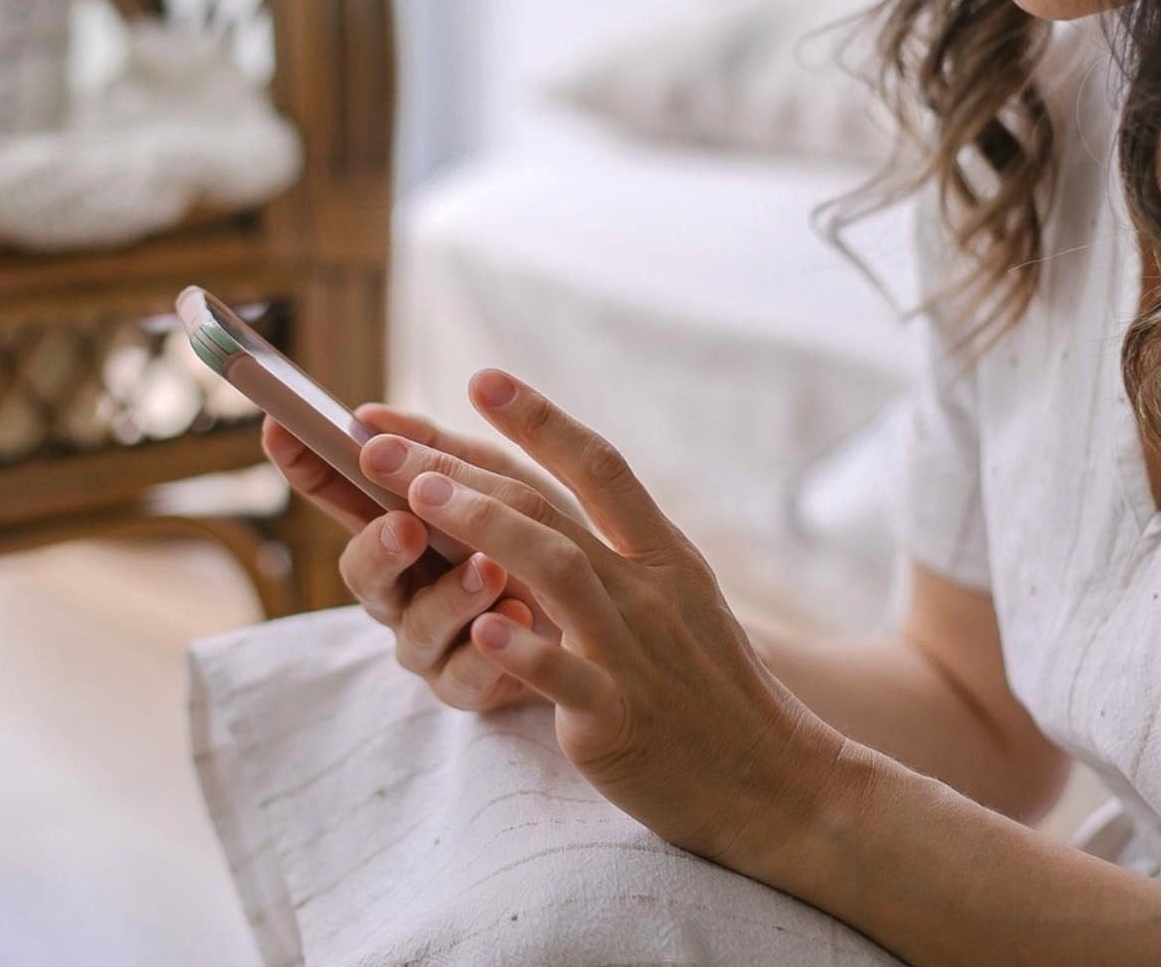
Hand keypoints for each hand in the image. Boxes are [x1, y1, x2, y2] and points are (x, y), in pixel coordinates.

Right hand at [262, 404, 568, 711]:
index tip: (280, 426)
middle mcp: (403, 592)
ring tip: (490, 569)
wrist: (603, 619)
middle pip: (362, 575)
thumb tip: (369, 416)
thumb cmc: (543, 538)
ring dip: (450, 597)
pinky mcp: (471, 688)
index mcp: (400, 532)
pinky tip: (517, 618)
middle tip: (405, 525)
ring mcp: (432, 645)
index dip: (306, 466)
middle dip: (378, 548)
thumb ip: (438, 454)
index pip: (339, 497)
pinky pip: (467, 678)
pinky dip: (490, 652)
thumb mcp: (500, 482)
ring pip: (418, 628)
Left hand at [370, 368, 847, 868]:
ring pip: (556, 570)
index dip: (540, 419)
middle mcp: (648, 590)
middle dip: (461, 468)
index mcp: (664, 556)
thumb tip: (554, 510)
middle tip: (381, 443)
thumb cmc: (717, 692)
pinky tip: (479, 629)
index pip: (599, 466)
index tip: (480, 377)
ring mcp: (632, 651)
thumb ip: (626, 553)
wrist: (778, 783)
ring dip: (484, 526)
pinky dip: (524, 650)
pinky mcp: (618, 717)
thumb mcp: (685, 601)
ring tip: (416, 498)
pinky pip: (566, 676)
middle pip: (549, 508)